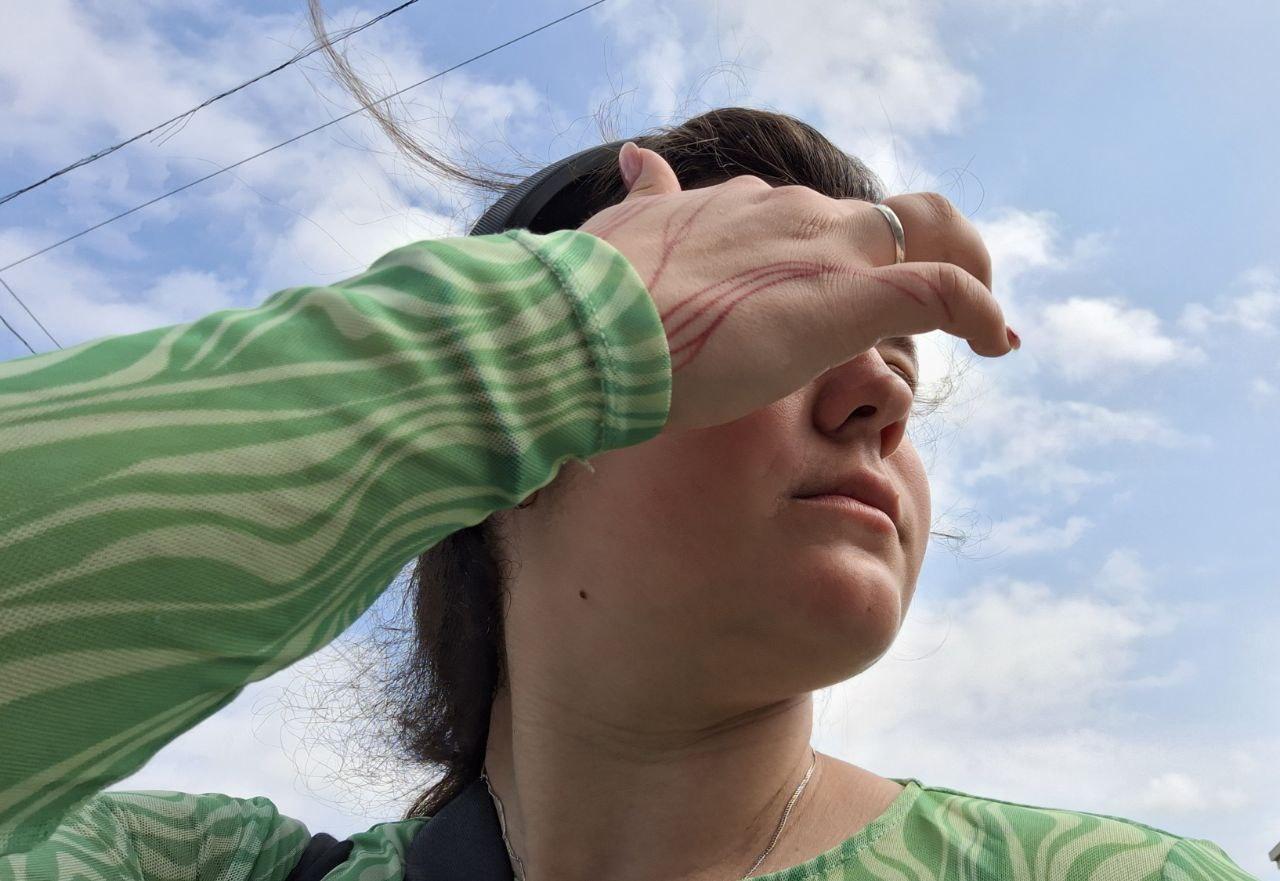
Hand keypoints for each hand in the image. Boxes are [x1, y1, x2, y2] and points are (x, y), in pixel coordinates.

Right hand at [577, 142, 1014, 434]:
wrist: (594, 324)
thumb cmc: (603, 292)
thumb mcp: (630, 228)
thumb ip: (650, 197)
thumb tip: (640, 159)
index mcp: (749, 207)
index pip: (824, 217)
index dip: (857, 248)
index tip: (866, 284)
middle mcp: (798, 214)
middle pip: (891, 220)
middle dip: (928, 257)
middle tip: (948, 310)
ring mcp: (830, 252)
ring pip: (930, 237)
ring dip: (963, 279)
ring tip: (984, 331)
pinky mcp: (852, 297)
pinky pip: (944, 292)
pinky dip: (982, 312)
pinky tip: (999, 341)